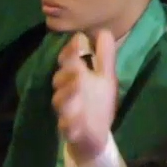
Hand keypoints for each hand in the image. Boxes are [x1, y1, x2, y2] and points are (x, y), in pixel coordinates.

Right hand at [52, 31, 118, 163]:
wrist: (95, 135)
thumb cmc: (99, 102)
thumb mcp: (106, 77)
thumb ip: (104, 55)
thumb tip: (103, 31)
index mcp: (75, 78)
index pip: (67, 60)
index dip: (70, 50)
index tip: (78, 40)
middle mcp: (67, 92)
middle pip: (60, 79)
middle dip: (68, 71)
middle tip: (78, 65)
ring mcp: (67, 111)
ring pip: (60, 100)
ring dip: (68, 93)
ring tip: (78, 85)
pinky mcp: (70, 130)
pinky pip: (67, 126)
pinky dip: (69, 123)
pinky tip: (74, 121)